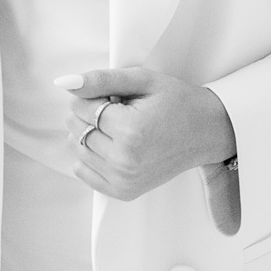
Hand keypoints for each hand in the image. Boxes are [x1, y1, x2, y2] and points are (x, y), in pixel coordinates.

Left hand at [60, 65, 236, 201]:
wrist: (206, 132)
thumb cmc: (177, 102)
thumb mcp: (144, 80)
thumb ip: (102, 79)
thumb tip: (64, 83)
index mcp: (130, 130)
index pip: (82, 107)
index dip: (93, 95)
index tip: (114, 94)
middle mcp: (124, 160)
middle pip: (77, 129)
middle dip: (89, 113)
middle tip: (120, 109)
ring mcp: (123, 180)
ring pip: (78, 149)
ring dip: (90, 133)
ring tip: (120, 126)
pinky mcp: (123, 191)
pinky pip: (84, 172)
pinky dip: (90, 155)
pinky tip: (113, 144)